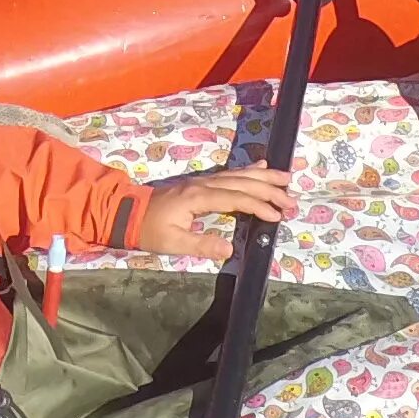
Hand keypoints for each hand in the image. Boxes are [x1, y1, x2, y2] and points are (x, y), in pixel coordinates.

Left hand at [134, 166, 294, 260]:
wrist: (127, 213)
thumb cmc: (149, 230)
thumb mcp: (172, 243)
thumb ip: (202, 245)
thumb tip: (231, 249)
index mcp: (198, 198)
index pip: (235, 199)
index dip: (258, 205)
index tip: (277, 215)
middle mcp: (203, 185)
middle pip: (241, 183)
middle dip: (268, 189)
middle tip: (291, 199)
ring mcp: (202, 181)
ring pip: (238, 175)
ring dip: (263, 177)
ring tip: (286, 179)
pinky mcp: (200, 183)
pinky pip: (229, 174)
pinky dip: (247, 171)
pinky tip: (260, 168)